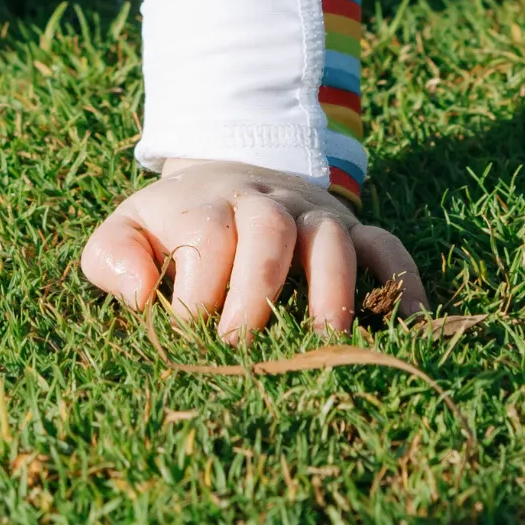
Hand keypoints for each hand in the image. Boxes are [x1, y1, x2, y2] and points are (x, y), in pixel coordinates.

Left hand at [79, 159, 425, 341]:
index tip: (188, 333)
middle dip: (257, 290)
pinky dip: (405, 283)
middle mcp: (265, 202)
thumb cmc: (175, 226)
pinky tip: (412, 327)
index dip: (198, 286)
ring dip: (332, 289)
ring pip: (331, 237)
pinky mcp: (354, 231)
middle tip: (242, 349)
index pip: (206, 233)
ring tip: (325, 341)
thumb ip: (111, 257)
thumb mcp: (128, 230)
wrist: (228, 175)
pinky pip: (388, 248)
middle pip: (269, 229)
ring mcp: (314, 216)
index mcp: (206, 202)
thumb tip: (139, 293)